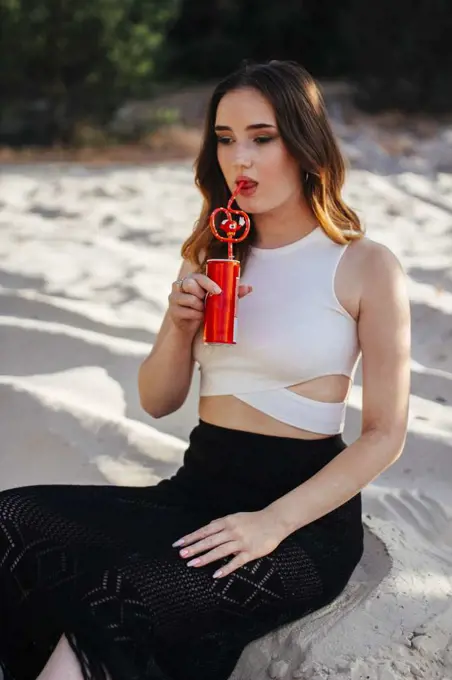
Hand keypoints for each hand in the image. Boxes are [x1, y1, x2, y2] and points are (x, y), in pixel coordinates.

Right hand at [168, 272, 252, 335]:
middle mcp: (180, 285)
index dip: (208, 283)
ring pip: (189, 299)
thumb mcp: (217, 300)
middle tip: (207, 302)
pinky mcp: (173, 310)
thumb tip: (250, 288)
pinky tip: (199, 317)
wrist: (188, 326)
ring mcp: (174, 297)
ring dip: (199, 306)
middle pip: (190, 284)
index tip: (218, 291)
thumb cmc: (203, 308)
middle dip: (202, 294)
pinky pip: (186, 311)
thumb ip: (232, 293)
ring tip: (203, 310)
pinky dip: (195, 315)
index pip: (199, 277)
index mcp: (191, 279)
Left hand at [172, 508, 286, 578]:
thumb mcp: (235, 517)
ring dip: (205, 558)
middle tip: (181, 555)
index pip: (205, 530)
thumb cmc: (253, 520)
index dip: (191, 537)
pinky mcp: (250, 552)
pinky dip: (226, 568)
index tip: (178, 544)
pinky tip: (216, 575)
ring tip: (192, 565)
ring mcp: (241, 542)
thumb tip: (207, 528)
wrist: (274, 521)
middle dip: (194, 548)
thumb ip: (221, 523)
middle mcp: (232, 531)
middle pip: (210, 540)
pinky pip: (236, 561)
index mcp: (227, 522)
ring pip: (220, 550)